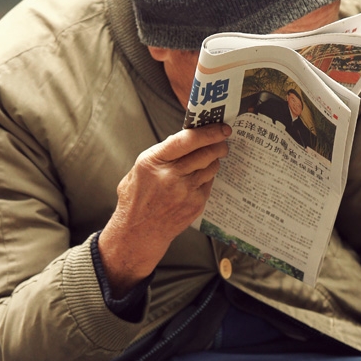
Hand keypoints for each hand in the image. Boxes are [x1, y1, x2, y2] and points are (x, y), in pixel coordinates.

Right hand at [98, 123, 230, 295]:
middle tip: (222, 140)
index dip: (208, 132)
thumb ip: (160, 155)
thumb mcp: (138, 170)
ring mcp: (185, 192)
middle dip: (218, 144)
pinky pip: (209, 183)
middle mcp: (170, 176)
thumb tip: (184, 139)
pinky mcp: (196, 204)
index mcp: (153, 162)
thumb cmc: (137, 200)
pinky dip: (207, 178)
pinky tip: (199, 179)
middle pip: (205, 153)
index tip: (220, 128)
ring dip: (214, 160)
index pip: (187, 140)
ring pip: (211, 167)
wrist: (140, 233)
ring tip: (211, 157)